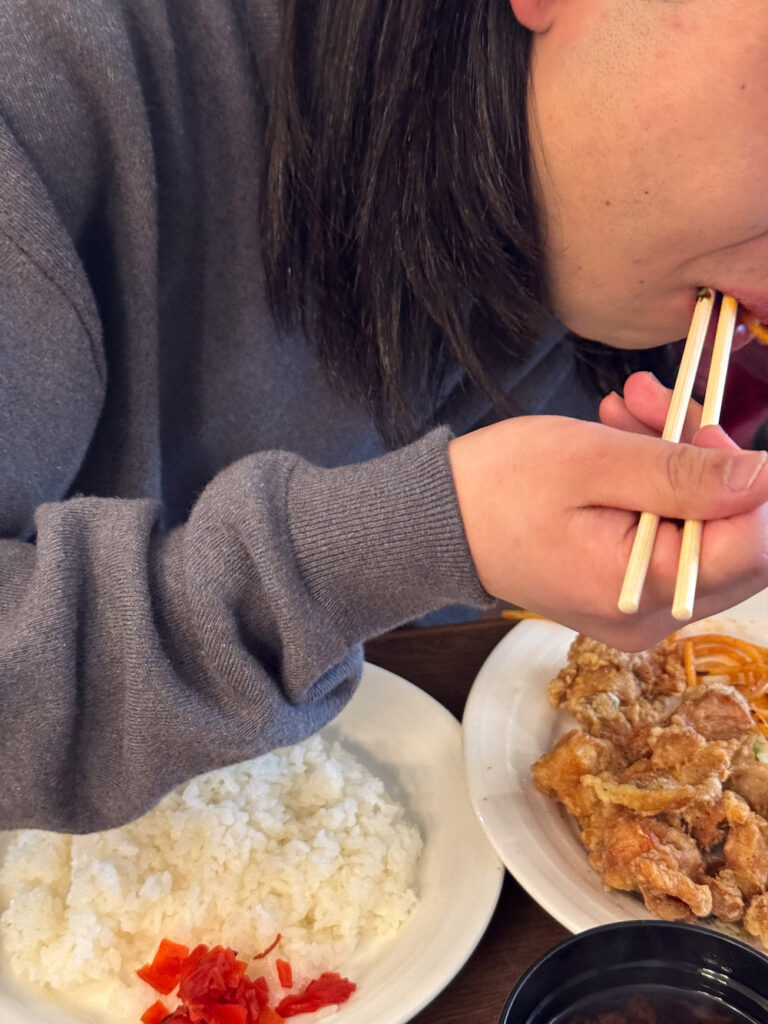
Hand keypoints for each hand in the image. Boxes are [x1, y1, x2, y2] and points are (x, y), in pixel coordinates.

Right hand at [447, 409, 767, 650]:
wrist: (439, 522)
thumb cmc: (498, 489)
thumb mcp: (593, 463)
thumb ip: (684, 474)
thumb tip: (764, 477)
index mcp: (642, 592)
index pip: (754, 546)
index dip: (749, 481)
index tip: (703, 426)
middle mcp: (650, 616)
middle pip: (735, 539)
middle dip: (708, 461)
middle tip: (659, 403)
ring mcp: (639, 609)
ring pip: (704, 530)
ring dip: (678, 462)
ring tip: (626, 409)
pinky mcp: (626, 592)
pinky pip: (670, 536)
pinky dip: (656, 485)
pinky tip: (622, 442)